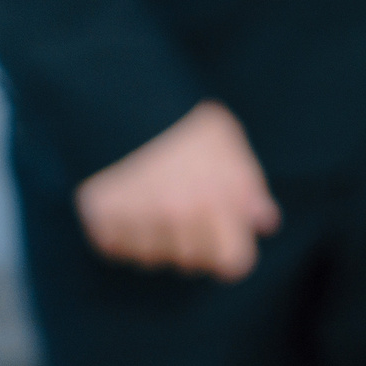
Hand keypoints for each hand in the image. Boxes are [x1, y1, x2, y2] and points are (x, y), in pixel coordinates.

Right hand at [75, 100, 280, 280]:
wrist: (120, 102)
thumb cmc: (183, 123)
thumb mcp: (228, 143)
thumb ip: (248, 185)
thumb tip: (265, 223)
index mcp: (214, 201)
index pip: (234, 263)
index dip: (233, 254)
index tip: (229, 241)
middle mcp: (175, 218)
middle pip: (193, 262)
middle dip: (196, 243)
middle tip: (189, 208)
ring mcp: (135, 222)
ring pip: (153, 257)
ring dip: (158, 238)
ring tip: (156, 198)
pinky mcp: (100, 221)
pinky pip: (117, 248)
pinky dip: (124, 235)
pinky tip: (131, 204)